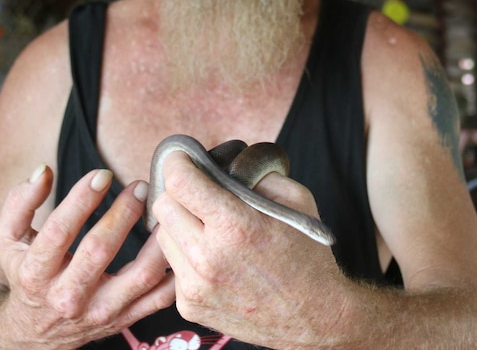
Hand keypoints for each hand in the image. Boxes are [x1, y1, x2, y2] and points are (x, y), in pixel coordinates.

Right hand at [0, 166, 174, 348]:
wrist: (33, 333)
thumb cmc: (24, 274)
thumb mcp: (7, 239)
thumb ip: (20, 202)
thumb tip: (42, 171)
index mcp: (35, 273)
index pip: (59, 231)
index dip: (81, 199)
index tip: (102, 174)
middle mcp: (67, 296)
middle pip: (100, 250)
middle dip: (123, 212)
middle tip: (140, 186)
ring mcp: (99, 312)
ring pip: (140, 276)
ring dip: (157, 240)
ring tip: (165, 210)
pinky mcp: (124, 320)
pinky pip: (160, 298)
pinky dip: (174, 271)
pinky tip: (177, 243)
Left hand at [152, 151, 349, 348]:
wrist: (313, 317)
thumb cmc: (306, 255)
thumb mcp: (296, 200)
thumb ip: (256, 174)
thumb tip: (223, 162)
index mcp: (236, 226)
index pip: (180, 182)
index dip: (179, 163)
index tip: (183, 158)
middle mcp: (209, 258)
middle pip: (164, 205)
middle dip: (179, 193)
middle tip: (198, 193)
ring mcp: (195, 286)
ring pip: (163, 235)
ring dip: (181, 225)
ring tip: (210, 229)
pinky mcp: (189, 305)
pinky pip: (174, 266)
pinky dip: (187, 256)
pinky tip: (214, 259)